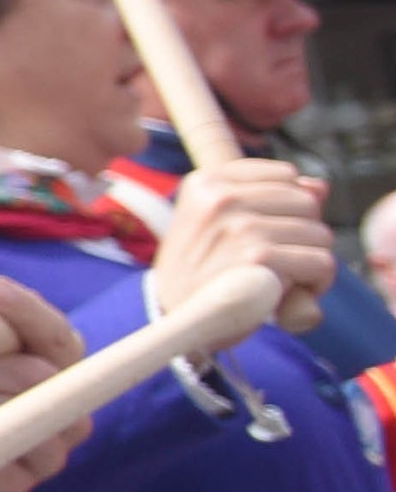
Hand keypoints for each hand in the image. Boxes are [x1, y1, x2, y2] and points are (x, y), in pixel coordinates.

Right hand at [151, 157, 332, 336]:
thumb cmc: (201, 270)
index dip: (288, 207)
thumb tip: (320, 186)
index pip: (287, 175)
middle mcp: (221, 197)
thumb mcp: (222, 222)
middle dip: (303, 233)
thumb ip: (273, 197)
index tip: (267, 231)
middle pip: (308, 203)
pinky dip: (316, 282)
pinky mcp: (259, 257)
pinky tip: (290, 292)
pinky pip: (322, 262)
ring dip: (310, 260)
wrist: (170, 316)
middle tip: (274, 258)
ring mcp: (240, 226)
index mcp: (207, 181)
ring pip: (319, 234)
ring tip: (278, 276)